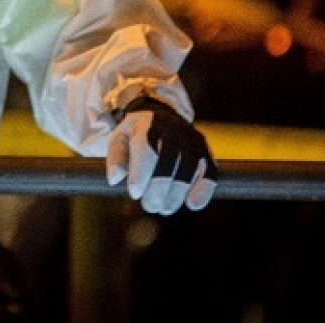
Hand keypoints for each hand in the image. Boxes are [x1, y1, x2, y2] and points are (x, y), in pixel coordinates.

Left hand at [105, 96, 217, 214]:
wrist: (161, 117)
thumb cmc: (137, 134)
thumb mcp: (120, 139)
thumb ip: (115, 158)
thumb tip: (115, 179)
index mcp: (147, 125)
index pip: (145, 149)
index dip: (140, 174)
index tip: (134, 193)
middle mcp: (173, 130)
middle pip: (168, 162)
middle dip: (158, 189)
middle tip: (150, 206)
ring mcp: (191, 140)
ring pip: (188, 169)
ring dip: (176, 194)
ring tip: (164, 208)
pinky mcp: (205, 152)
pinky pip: (209, 172)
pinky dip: (203, 190)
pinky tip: (192, 204)